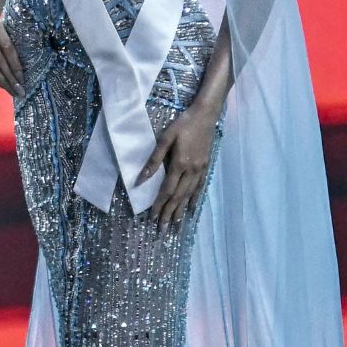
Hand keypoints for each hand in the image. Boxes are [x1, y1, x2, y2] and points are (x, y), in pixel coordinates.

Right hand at [0, 17, 22, 94]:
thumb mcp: (2, 33)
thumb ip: (12, 44)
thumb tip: (27, 69)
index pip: (8, 47)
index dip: (16, 64)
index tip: (23, 79)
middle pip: (0, 59)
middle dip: (11, 77)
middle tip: (20, 90)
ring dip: (3, 81)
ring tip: (13, 91)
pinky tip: (2, 85)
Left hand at [141, 103, 217, 230]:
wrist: (205, 116)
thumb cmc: (182, 125)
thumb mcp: (164, 138)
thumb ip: (153, 159)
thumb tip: (141, 178)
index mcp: (179, 164)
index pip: (167, 190)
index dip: (159, 205)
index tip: (152, 218)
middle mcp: (191, 171)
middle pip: (178, 197)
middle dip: (169, 214)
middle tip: (163, 230)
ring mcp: (201, 170)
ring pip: (189, 195)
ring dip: (182, 211)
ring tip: (176, 225)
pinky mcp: (206, 167)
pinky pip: (200, 187)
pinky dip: (194, 199)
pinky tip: (191, 208)